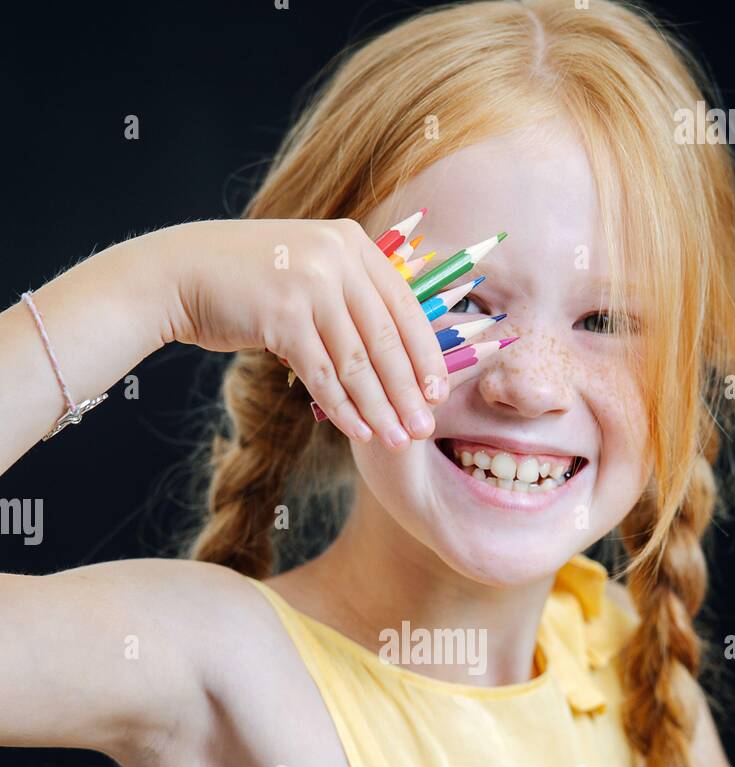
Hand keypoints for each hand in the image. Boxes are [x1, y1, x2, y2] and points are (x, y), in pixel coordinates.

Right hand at [161, 217, 449, 448]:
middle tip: (424, 429)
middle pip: (385, 339)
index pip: (404, 307)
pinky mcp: (282, 315)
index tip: (440, 393)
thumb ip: (349, 297)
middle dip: (408, 391)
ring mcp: (309, 284)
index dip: (426, 355)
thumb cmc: (248, 282)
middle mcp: (335, 258)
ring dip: (380, 408)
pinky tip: (358, 431)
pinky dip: (343, 408)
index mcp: (352, 243)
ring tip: (397, 440)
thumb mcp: (307, 271)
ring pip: (356, 362)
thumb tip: (398, 350)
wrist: (180, 274)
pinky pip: (322, 374)